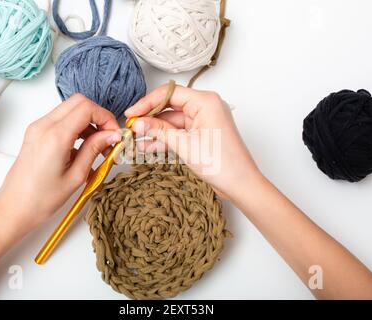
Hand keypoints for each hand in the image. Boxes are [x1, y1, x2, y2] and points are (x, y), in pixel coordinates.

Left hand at [0, 94, 120, 233]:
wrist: (14, 208)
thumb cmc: (40, 199)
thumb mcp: (76, 176)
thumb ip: (94, 150)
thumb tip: (111, 135)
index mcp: (54, 137)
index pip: (87, 108)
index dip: (106, 118)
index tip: (115, 134)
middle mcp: (43, 126)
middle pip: (79, 102)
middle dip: (98, 116)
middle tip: (109, 137)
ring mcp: (38, 128)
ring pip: (70, 109)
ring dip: (88, 122)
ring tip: (98, 146)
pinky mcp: (36, 133)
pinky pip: (61, 119)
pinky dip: (77, 127)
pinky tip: (84, 147)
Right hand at [125, 84, 260, 199]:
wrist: (240, 184)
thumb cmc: (223, 164)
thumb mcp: (184, 145)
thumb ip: (159, 131)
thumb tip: (139, 122)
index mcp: (206, 101)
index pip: (169, 94)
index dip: (147, 102)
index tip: (132, 113)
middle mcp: (206, 107)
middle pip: (169, 107)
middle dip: (149, 119)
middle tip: (131, 128)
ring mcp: (204, 121)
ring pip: (172, 122)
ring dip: (154, 131)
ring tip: (135, 140)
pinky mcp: (202, 134)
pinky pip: (179, 132)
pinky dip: (165, 139)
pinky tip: (147, 147)